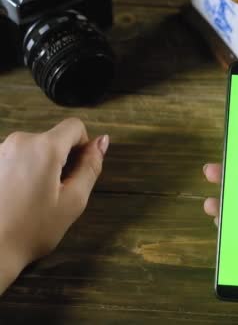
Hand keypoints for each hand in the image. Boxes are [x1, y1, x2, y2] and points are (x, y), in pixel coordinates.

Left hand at [0, 118, 108, 293]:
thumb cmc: (33, 229)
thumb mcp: (74, 201)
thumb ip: (91, 167)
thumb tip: (102, 141)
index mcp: (44, 148)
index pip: (74, 126)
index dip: (83, 146)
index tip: (77, 173)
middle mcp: (18, 141)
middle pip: (53, 139)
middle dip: (61, 161)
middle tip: (57, 194)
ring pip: (34, 150)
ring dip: (41, 167)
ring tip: (34, 199)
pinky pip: (15, 159)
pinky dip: (23, 173)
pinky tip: (17, 199)